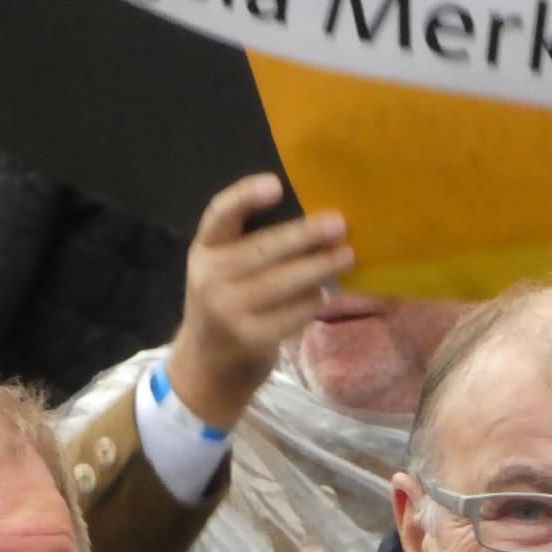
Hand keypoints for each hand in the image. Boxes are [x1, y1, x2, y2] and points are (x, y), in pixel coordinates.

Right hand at [166, 174, 353, 432]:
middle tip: (339, 225)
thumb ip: (250, 243)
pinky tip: (328, 294)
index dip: (245, 196)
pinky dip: (314, 301)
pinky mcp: (250, 339)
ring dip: (320, 268)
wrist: (207, 366)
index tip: (276, 185)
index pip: (220, 214)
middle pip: (262, 250)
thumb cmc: (226, 304)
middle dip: (305, 236)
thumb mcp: (222, 269)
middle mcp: (210, 279)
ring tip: (347, 257)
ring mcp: (228, 312)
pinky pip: (292, 314)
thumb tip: (313, 220)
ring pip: (282, 283)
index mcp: (204, 250)